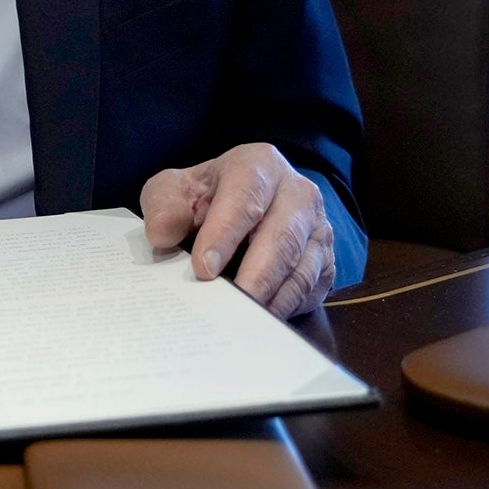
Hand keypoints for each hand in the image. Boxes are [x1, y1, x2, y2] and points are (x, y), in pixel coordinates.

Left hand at [139, 143, 334, 318]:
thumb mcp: (176, 190)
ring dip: (272, 298)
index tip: (204, 268)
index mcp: (259, 166)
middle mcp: (298, 193)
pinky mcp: (325, 261)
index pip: (246, 197)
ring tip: (243, 322)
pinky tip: (260, 322)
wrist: (240, 204)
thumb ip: (164, 206)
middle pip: (283, 238)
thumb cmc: (206, 197)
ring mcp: (318, 229)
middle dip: (255, 275)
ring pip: (302, 268)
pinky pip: (311, 289)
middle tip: (230, 306)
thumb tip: (162, 234)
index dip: (225, 233)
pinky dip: (286, 308)